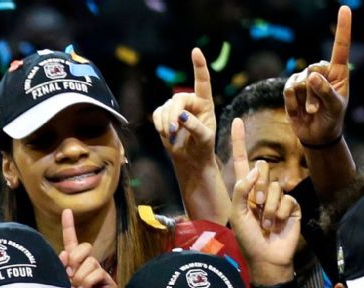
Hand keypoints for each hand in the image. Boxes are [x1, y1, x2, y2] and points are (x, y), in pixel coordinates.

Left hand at [59, 209, 115, 287]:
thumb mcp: (55, 287)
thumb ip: (59, 268)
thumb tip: (64, 252)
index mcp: (72, 267)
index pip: (71, 243)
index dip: (69, 227)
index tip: (66, 211)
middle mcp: (86, 269)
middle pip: (85, 248)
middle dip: (74, 258)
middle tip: (67, 275)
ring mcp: (98, 276)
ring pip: (90, 260)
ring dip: (79, 275)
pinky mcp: (108, 285)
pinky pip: (98, 271)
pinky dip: (88, 281)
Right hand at [151, 47, 216, 167]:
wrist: (190, 159)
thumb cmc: (202, 148)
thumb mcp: (204, 139)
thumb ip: (195, 126)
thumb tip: (181, 116)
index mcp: (206, 103)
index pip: (203, 81)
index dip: (199, 66)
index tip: (195, 51)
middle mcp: (192, 102)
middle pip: (178, 99)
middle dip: (173, 114)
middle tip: (171, 131)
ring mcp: (177, 108)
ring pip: (166, 107)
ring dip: (166, 122)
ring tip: (171, 135)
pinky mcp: (165, 114)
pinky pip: (157, 113)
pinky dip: (159, 123)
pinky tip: (165, 133)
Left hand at [228, 118, 300, 285]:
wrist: (267, 258)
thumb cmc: (247, 238)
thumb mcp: (237, 213)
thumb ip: (242, 188)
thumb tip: (258, 166)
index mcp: (244, 191)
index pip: (242, 162)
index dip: (239, 142)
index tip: (237, 121)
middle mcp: (260, 190)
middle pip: (262, 170)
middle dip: (258, 191)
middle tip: (256, 211)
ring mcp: (277, 197)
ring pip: (275, 186)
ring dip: (269, 208)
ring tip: (265, 224)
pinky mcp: (291, 205)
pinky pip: (287, 198)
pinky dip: (280, 213)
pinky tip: (278, 225)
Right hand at [283, 6, 350, 147]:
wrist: (316, 136)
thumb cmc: (331, 119)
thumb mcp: (335, 108)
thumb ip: (325, 92)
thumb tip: (311, 76)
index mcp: (338, 72)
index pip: (340, 47)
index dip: (342, 28)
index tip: (344, 8)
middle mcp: (321, 72)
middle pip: (313, 68)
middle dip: (314, 91)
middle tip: (317, 108)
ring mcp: (305, 80)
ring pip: (299, 80)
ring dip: (304, 99)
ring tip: (310, 111)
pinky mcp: (291, 89)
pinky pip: (288, 89)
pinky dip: (293, 101)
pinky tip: (298, 109)